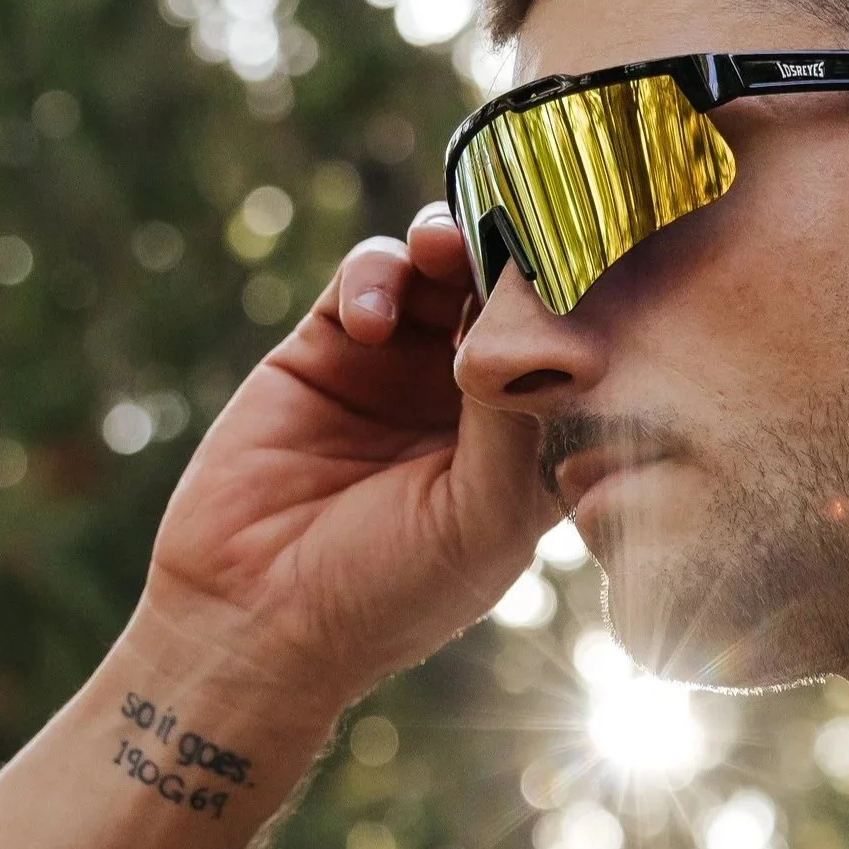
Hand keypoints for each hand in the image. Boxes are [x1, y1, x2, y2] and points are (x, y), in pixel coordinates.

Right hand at [137, 204, 558, 707]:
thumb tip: (535, 311)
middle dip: (517, 256)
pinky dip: (378, 275)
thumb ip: (515, 416)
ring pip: (445, 269)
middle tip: (512, 232)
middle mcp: (475, 399)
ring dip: (452, 245)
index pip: (576, 352)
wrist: (256, 616)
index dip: (584, 306)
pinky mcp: (331, 347)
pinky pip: (369, 277)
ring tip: (444, 253)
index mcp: (532, 445)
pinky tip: (369, 324)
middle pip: (512, 294)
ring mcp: (404, 367)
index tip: (591, 266)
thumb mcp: (483, 514)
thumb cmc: (391, 591)